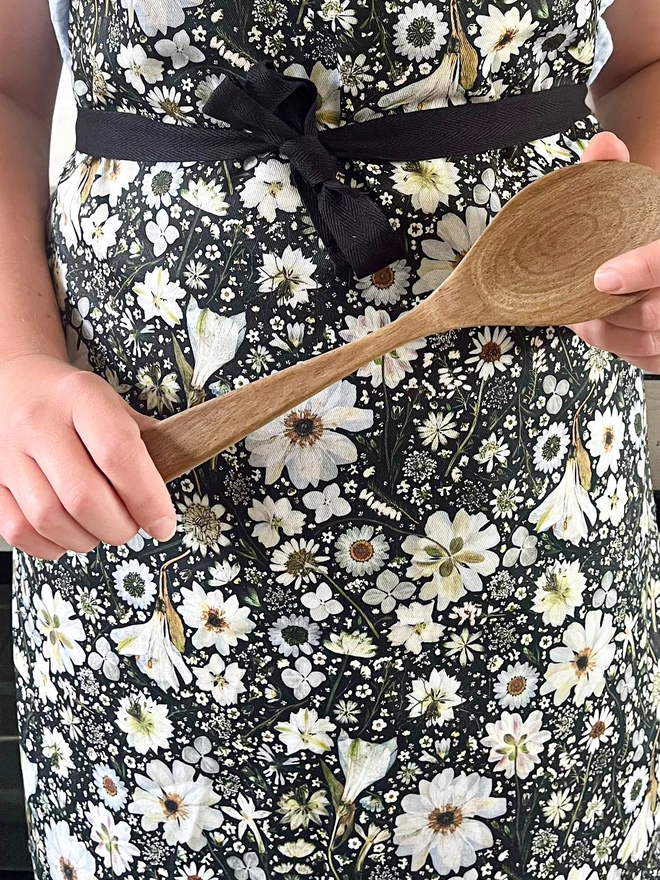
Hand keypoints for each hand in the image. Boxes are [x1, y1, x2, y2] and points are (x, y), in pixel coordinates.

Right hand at [0, 354, 176, 559]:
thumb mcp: (113, 403)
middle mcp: (40, 424)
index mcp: (81, 397)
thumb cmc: (72, 401)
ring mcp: (8, 453)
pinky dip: (51, 545)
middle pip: (83, 496)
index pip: (118, 454)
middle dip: (119, 526)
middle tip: (132, 526)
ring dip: (86, 539)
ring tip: (101, 528)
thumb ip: (144, 442)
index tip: (163, 523)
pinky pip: (18, 530)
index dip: (147, 498)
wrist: (14, 382)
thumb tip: (170, 486)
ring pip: (49, 519)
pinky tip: (69, 533)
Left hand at [568, 131, 659, 369]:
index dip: (642, 269)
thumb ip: (617, 172)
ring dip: (608, 334)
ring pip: (651, 342)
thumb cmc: (647, 229)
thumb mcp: (639, 199)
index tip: (602, 277)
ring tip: (580, 315)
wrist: (658, 249)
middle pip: (657, 313)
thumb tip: (603, 145)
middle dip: (611, 313)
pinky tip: (596, 329)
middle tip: (578, 301)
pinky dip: (618, 349)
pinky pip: (651, 361)